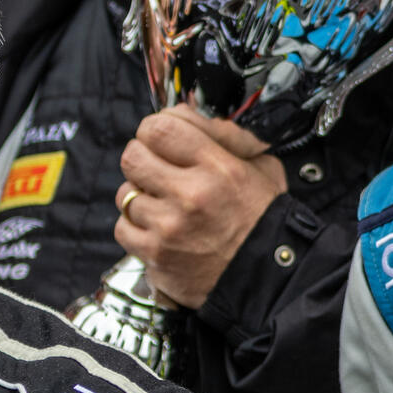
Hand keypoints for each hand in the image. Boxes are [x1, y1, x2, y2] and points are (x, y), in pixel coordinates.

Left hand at [116, 104, 286, 310]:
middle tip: (157, 169)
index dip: (153, 129)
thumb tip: (184, 115)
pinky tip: (157, 227)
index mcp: (218, 167)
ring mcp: (169, 227)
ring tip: (164, 204)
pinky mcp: (155, 255)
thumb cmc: (264, 220)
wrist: (269, 277)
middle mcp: (190, 195)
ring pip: (125, 193)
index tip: (160, 139)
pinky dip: (135, 226)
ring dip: (140, 195)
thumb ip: (225, 136)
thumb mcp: (261, 167)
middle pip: (132, 157)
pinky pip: (123, 228)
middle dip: (142, 158)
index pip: (158, 128)